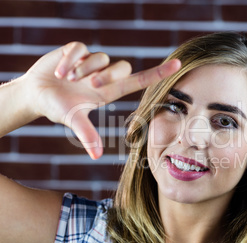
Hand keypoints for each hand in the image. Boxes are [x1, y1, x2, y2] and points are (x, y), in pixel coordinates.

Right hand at [21, 42, 180, 158]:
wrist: (36, 93)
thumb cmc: (58, 107)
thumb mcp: (73, 119)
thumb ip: (87, 134)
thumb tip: (96, 156)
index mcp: (110, 91)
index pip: (140, 80)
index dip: (159, 74)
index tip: (179, 65)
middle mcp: (104, 75)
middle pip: (121, 68)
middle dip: (104, 76)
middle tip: (87, 84)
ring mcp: (92, 61)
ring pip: (100, 57)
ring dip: (81, 69)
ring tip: (65, 78)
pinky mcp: (77, 50)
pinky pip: (80, 49)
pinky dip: (69, 60)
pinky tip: (59, 71)